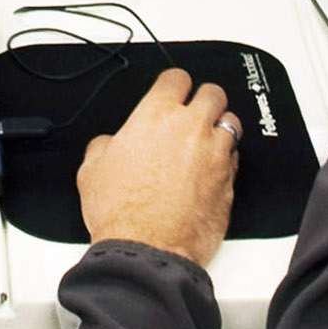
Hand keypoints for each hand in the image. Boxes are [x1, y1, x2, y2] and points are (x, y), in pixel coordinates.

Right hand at [77, 69, 238, 265]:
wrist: (147, 250)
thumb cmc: (121, 213)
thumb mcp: (92, 169)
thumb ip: (106, 145)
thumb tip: (110, 144)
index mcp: (156, 116)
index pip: (177, 78)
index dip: (174, 83)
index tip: (173, 90)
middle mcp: (191, 129)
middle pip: (213, 93)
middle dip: (204, 99)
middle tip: (194, 112)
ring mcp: (215, 154)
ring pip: (231, 122)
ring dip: (219, 128)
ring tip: (205, 140)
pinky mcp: (229, 181)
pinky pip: (235, 157)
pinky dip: (225, 158)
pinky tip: (210, 168)